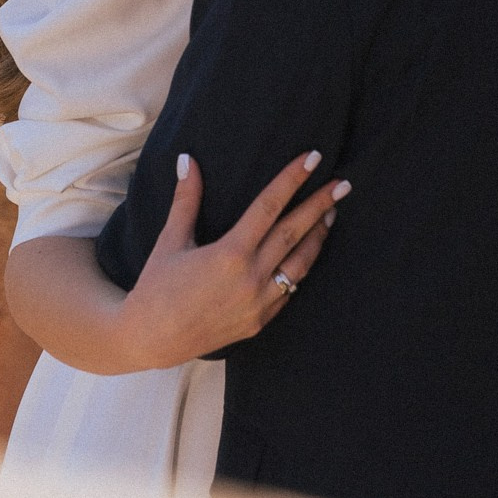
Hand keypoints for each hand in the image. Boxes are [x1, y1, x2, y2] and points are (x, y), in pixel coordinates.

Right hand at [116, 149, 349, 370]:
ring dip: (318, 237)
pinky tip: (308, 254)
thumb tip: (188, 159)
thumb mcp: (171, 241)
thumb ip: (186, 200)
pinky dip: (301, 268)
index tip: (312, 158)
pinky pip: (289, 290)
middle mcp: (250, 278)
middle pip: (294, 233)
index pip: (269, 207)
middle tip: (344, 184)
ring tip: (332, 214)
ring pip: (300, 264)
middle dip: (320, 205)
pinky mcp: (260, 321)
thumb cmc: (157, 287)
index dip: (292, 180)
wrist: (153, 339)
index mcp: (229, 254)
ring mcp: (259, 303)